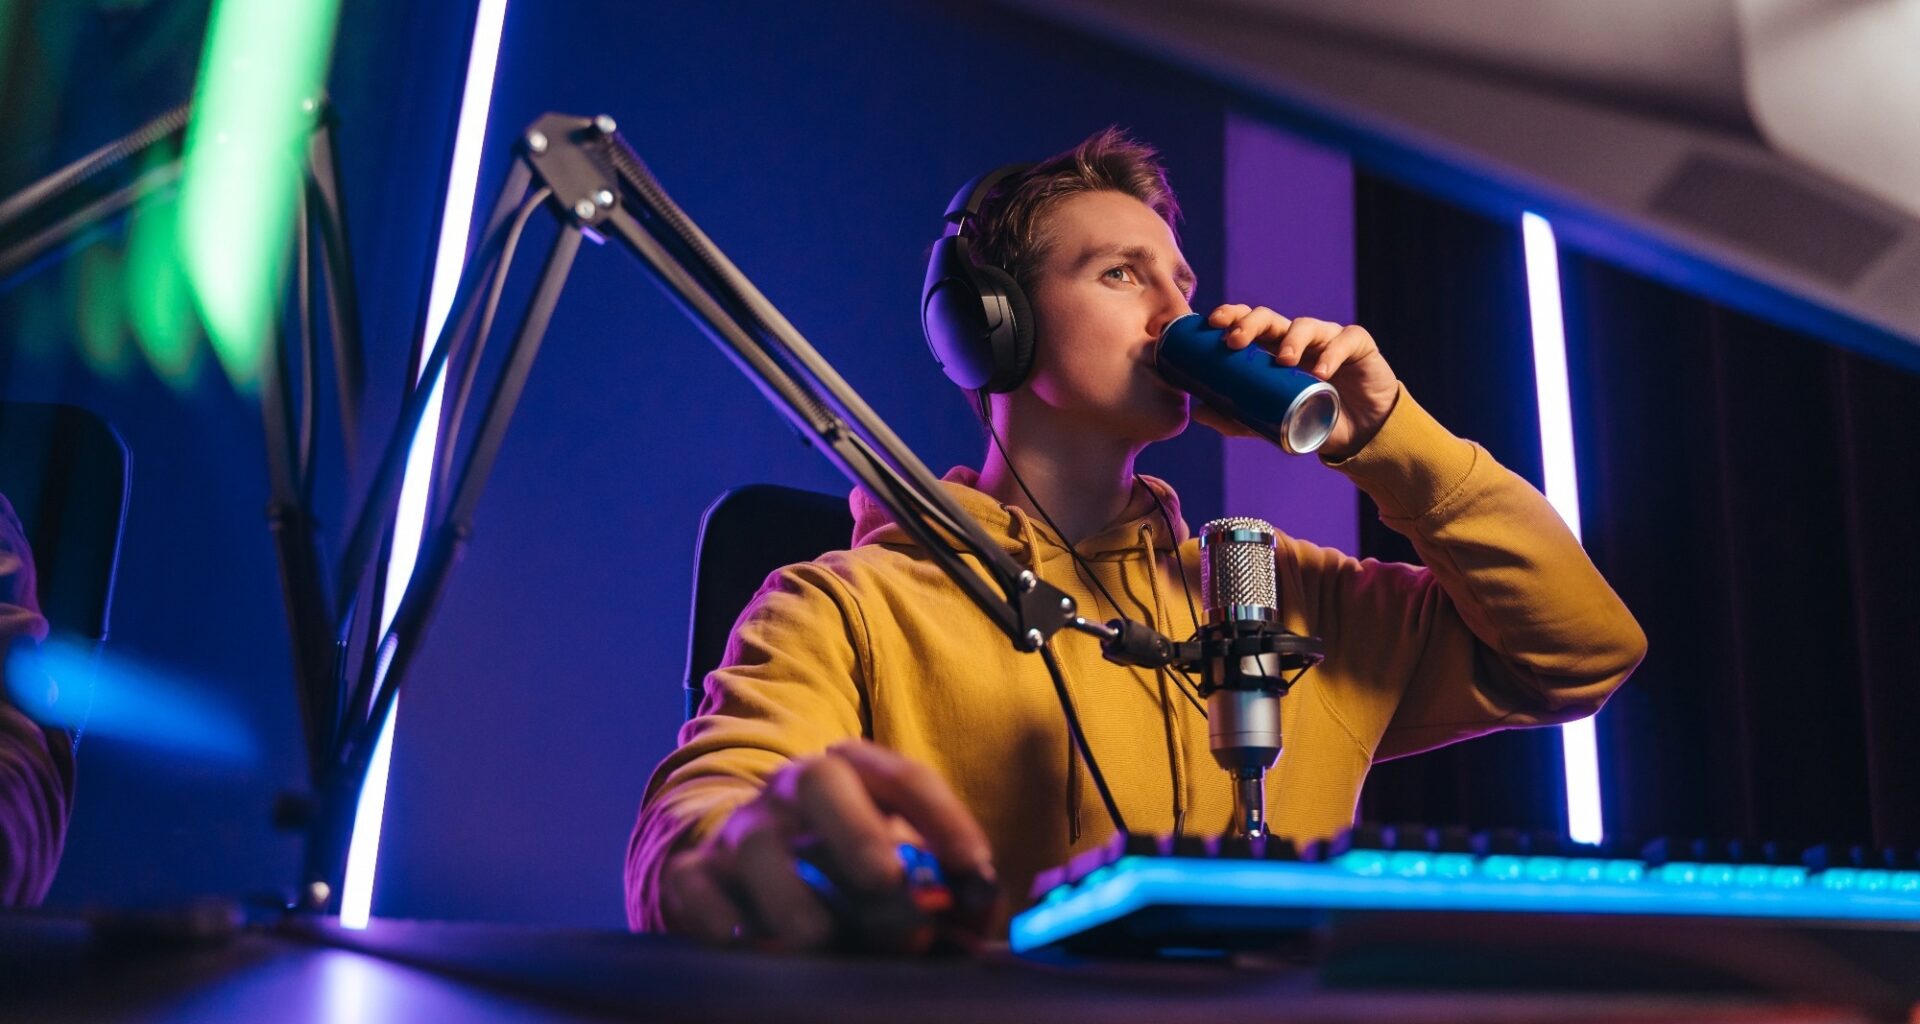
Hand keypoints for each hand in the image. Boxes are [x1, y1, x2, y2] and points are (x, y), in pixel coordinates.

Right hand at [658, 740, 995, 951]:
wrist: (730, 871)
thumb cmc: (833, 875)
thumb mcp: (890, 871)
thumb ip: (940, 893)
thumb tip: (975, 916)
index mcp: (852, 777)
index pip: (903, 778)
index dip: (944, 819)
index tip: (976, 869)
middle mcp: (792, 792)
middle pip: (821, 780)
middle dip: (857, 832)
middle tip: (887, 884)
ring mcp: (739, 832)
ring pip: (756, 845)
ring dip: (793, 897)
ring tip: (821, 938)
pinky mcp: (691, 876)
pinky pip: (698, 892)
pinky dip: (724, 923)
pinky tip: (752, 947)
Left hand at [1190, 304, 1400, 460]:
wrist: (1361, 434)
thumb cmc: (1314, 419)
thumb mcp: (1272, 423)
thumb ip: (1239, 419)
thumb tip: (1198, 412)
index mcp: (1273, 349)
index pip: (1249, 323)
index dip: (1232, 316)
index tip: (1213, 324)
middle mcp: (1298, 339)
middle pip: (1270, 318)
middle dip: (1250, 323)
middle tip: (1235, 342)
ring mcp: (1328, 338)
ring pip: (1306, 325)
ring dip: (1292, 340)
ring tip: (1284, 361)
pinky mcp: (1358, 345)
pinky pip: (1345, 341)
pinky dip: (1332, 354)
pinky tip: (1322, 372)